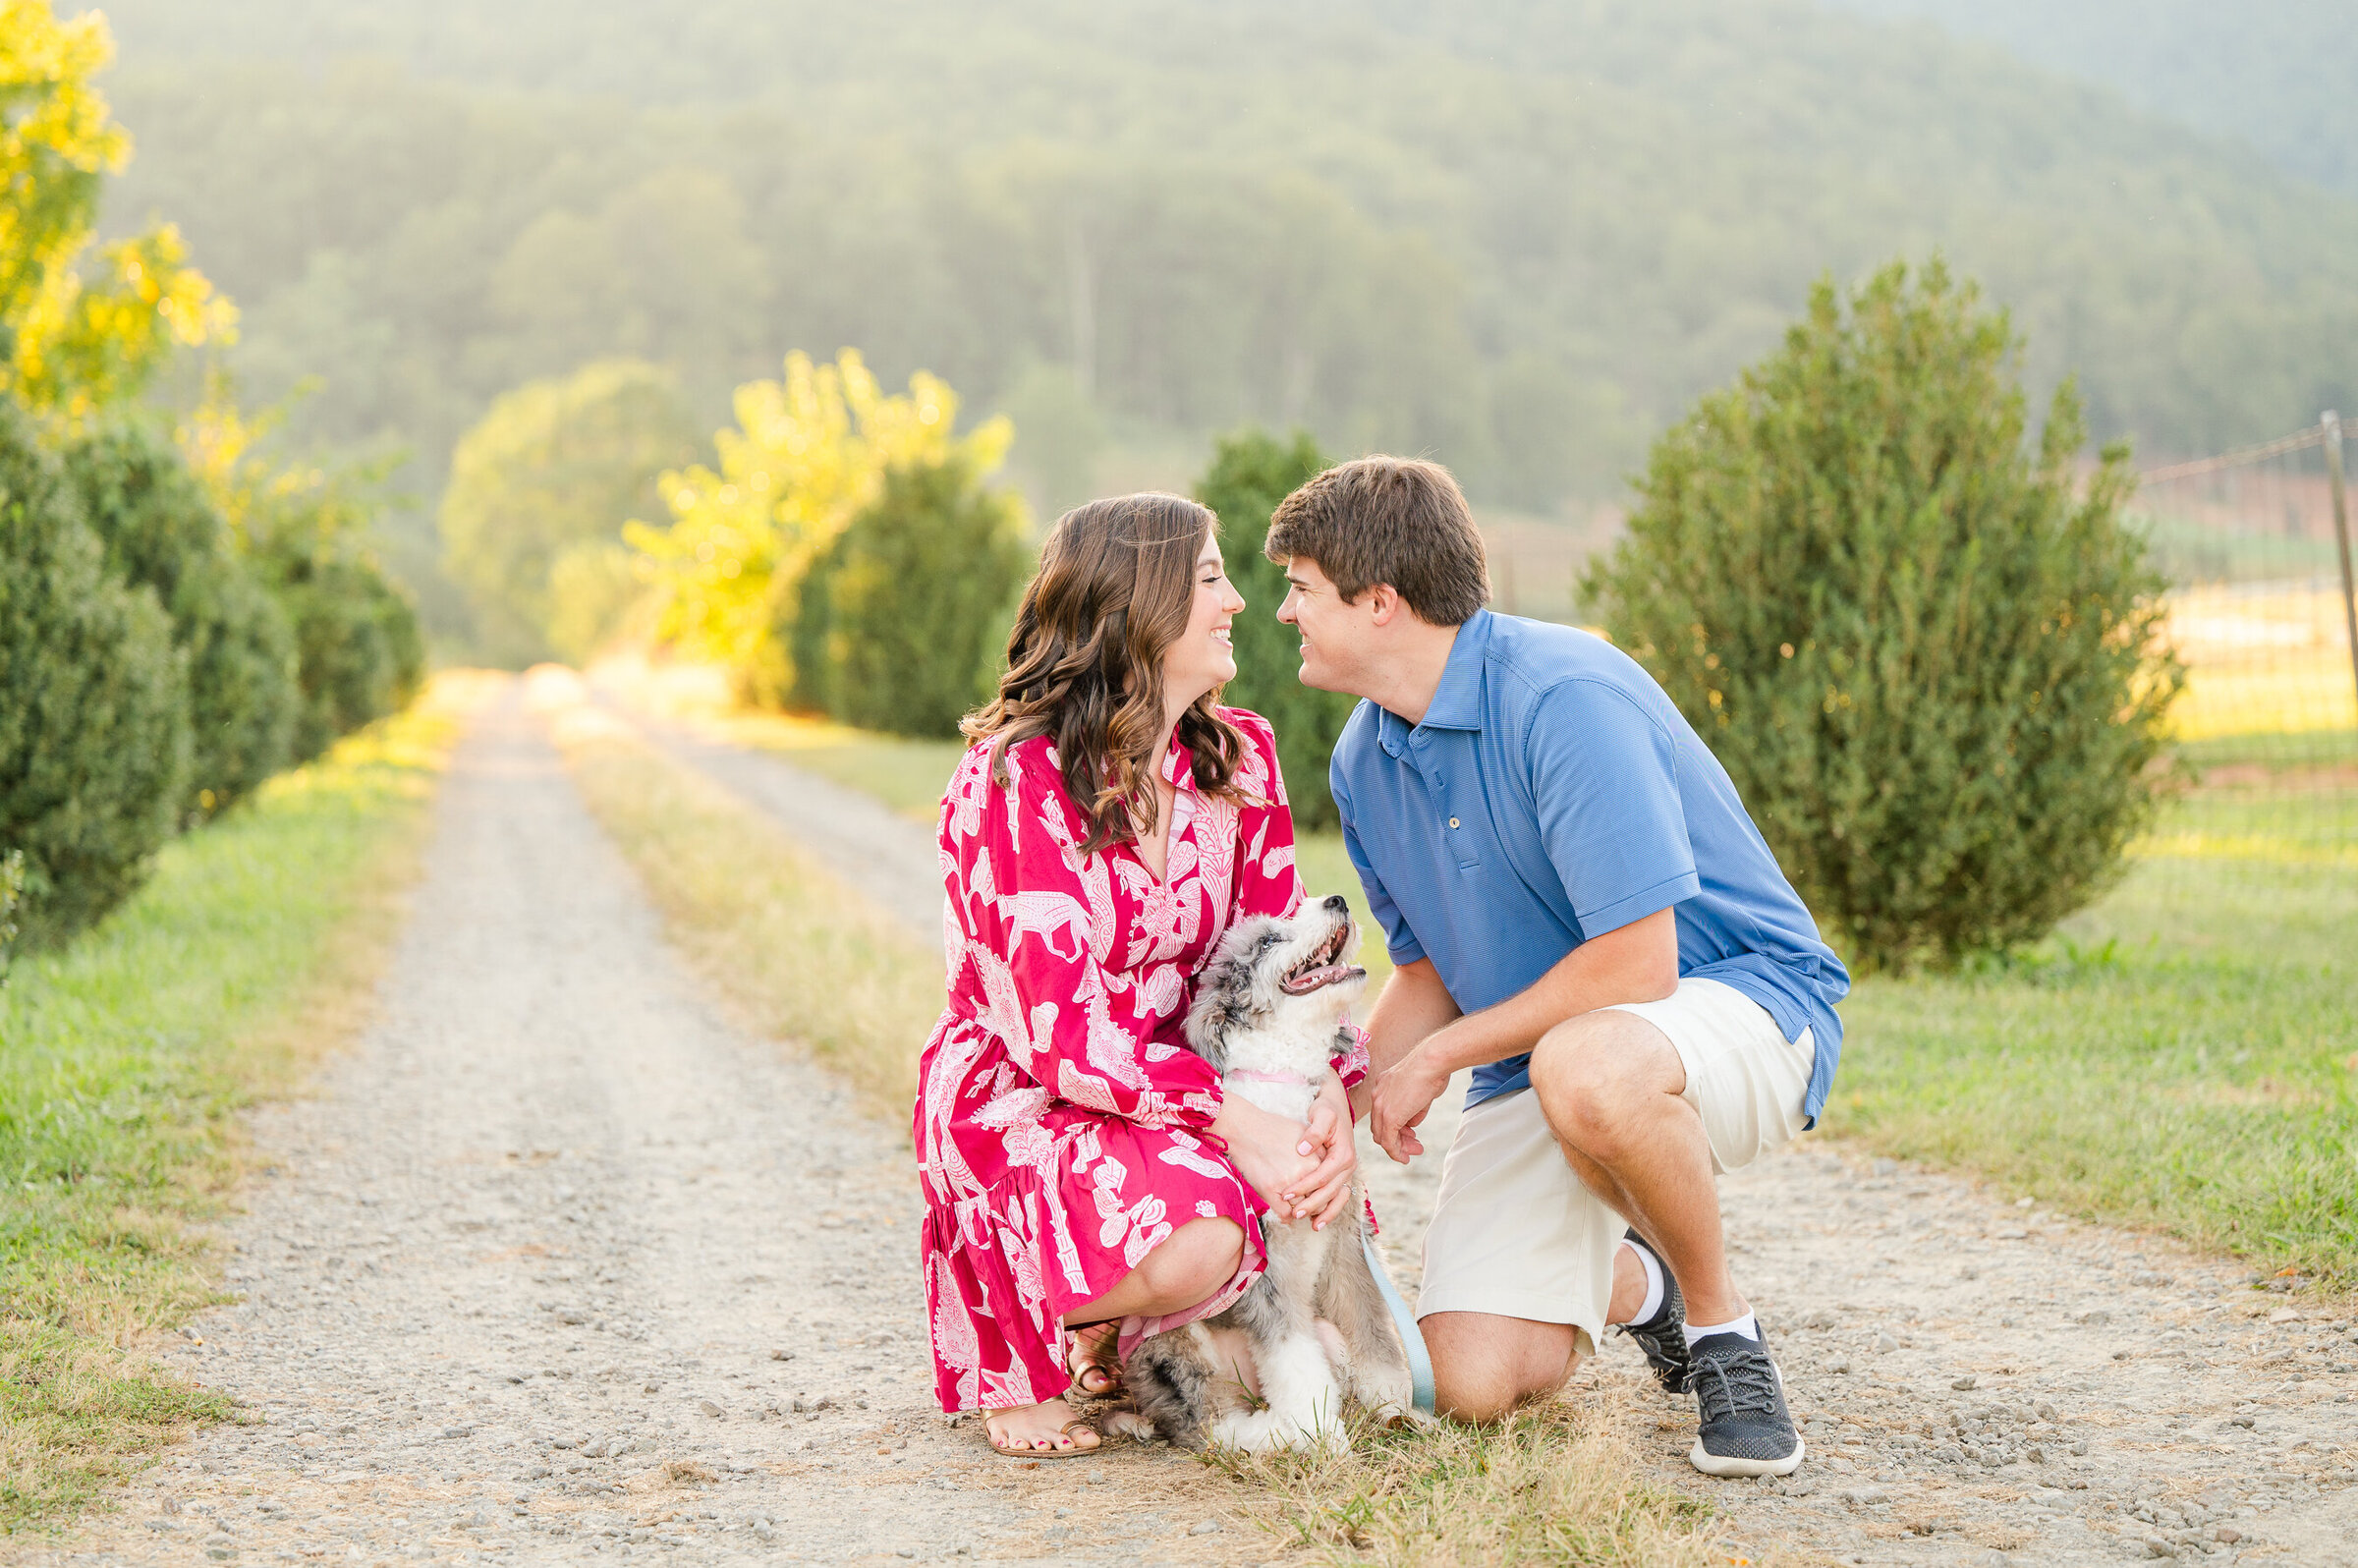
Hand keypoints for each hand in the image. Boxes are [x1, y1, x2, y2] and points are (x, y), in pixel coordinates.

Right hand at [1212, 1094, 1320, 1217]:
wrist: (1245, 1129)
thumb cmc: (1273, 1129)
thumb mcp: (1303, 1133)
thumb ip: (1319, 1150)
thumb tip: (1327, 1166)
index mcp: (1317, 1160)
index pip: (1329, 1187)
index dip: (1323, 1193)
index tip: (1316, 1194)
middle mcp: (1306, 1173)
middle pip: (1318, 1201)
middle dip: (1313, 1205)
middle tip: (1306, 1203)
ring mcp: (1288, 1183)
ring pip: (1302, 1210)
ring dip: (1298, 1211)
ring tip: (1293, 1205)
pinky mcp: (1270, 1190)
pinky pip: (1285, 1214)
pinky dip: (1286, 1216)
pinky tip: (1283, 1208)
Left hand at [1282, 1072, 1357, 1229]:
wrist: (1336, 1106)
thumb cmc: (1326, 1110)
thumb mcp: (1321, 1115)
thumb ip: (1313, 1133)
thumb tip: (1302, 1150)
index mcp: (1343, 1154)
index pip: (1322, 1176)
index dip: (1304, 1187)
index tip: (1286, 1194)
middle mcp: (1349, 1165)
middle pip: (1331, 1191)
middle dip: (1312, 1205)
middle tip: (1294, 1214)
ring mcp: (1347, 1171)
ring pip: (1339, 1197)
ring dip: (1326, 1213)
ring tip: (1312, 1226)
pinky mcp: (1342, 1173)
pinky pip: (1339, 1195)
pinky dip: (1331, 1208)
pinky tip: (1318, 1218)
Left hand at [1370, 1045, 1449, 1163]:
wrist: (1431, 1061)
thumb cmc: (1432, 1069)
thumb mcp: (1420, 1091)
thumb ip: (1413, 1109)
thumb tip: (1411, 1123)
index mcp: (1383, 1086)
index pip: (1383, 1114)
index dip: (1396, 1126)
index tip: (1411, 1134)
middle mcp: (1377, 1096)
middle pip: (1380, 1126)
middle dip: (1398, 1139)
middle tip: (1414, 1146)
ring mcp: (1381, 1106)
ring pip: (1382, 1136)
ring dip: (1398, 1147)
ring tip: (1413, 1152)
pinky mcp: (1389, 1117)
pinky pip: (1388, 1141)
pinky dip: (1396, 1152)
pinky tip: (1405, 1158)